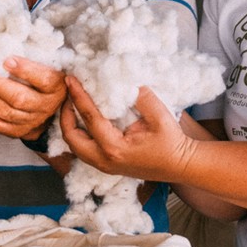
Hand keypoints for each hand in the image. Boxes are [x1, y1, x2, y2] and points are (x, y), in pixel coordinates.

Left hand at [0, 56, 66, 140]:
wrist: (48, 102)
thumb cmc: (43, 73)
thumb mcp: (46, 61)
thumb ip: (32, 51)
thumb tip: (9, 33)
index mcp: (56, 86)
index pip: (43, 79)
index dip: (25, 70)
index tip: (6, 59)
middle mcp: (46, 106)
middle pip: (19, 98)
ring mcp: (32, 121)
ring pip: (6, 112)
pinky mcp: (19, 131)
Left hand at [60, 76, 193, 184]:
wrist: (181, 165)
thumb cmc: (172, 142)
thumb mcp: (158, 114)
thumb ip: (139, 96)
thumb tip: (121, 80)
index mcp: (114, 148)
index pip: (89, 118)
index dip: (77, 96)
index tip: (70, 79)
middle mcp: (104, 160)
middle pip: (71, 137)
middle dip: (65, 114)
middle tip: (68, 94)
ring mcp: (105, 166)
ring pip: (75, 146)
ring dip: (70, 125)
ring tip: (73, 104)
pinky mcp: (108, 166)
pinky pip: (84, 150)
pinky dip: (79, 134)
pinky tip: (84, 119)